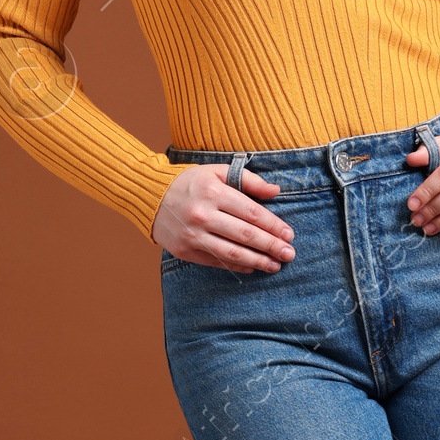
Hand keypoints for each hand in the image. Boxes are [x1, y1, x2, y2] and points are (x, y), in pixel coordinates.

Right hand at [152, 164, 294, 271]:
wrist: (150, 196)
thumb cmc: (189, 182)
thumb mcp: (217, 172)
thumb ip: (248, 180)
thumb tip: (276, 191)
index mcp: (213, 192)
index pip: (252, 213)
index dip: (273, 226)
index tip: (289, 235)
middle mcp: (203, 215)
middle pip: (245, 235)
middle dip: (271, 246)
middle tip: (289, 254)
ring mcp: (192, 235)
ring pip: (232, 253)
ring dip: (257, 261)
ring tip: (275, 265)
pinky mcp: (185, 251)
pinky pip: (216, 262)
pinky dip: (236, 266)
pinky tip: (252, 267)